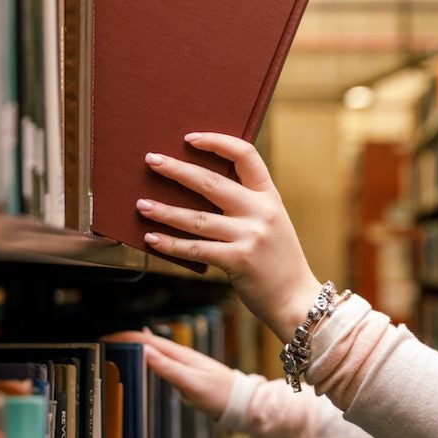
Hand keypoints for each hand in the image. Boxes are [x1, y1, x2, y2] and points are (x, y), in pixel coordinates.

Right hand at [101, 329, 233, 418]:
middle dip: (125, 340)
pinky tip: (143, 361)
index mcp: (181, 355)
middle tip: (104, 343)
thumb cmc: (221, 395)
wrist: (242, 404)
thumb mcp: (192, 383)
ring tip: (116, 349)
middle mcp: (181, 356)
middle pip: (148, 342)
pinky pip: (161, 362)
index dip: (124, 337)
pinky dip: (147, 358)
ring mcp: (184, 364)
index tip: (105, 338)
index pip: (147, 340)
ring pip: (153, 351)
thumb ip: (169, 368)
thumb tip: (145, 350)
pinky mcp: (186, 374)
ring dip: (135, 348)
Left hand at [137, 132, 320, 341]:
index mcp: (269, 197)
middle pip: (212, 182)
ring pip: (197, 218)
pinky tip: (151, 238)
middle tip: (152, 160)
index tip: (190, 138)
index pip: (246, 155)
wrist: (296, 299)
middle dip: (177, 170)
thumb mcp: (271, 224)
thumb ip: (245, 205)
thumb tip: (197, 189)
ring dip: (165, 211)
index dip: (217, 142)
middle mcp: (261, 212)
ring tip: (141, 205)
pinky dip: (170, 244)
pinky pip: (196, 249)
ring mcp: (250, 236)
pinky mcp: (238, 260)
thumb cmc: (276, 261)